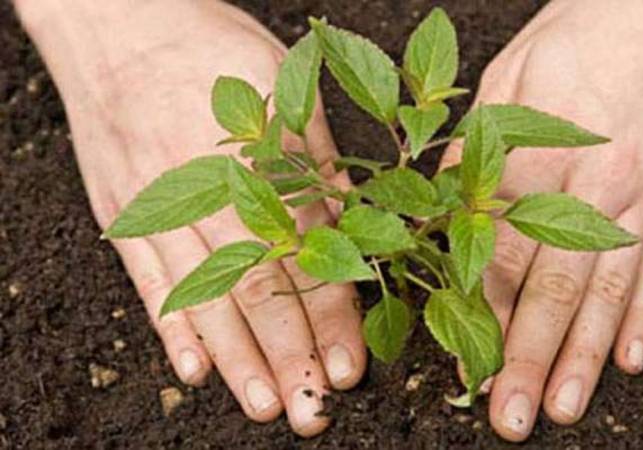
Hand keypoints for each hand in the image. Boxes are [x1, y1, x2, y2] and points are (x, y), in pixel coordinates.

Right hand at [16, 0, 363, 435]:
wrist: (118, 22)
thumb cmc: (210, 48)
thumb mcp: (283, 88)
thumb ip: (318, 165)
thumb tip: (356, 227)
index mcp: (260, 160)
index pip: (307, 255)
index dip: (331, 316)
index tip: (349, 368)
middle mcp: (210, 192)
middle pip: (256, 288)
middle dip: (289, 355)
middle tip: (311, 412)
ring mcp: (160, 208)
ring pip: (204, 297)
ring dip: (236, 359)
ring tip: (263, 404)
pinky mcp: (125, 214)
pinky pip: (148, 281)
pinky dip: (170, 328)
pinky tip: (193, 370)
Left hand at [440, 0, 642, 440]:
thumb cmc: (584, 34)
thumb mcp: (506, 78)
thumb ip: (472, 153)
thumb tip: (437, 212)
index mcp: (543, 156)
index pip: (501, 253)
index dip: (478, 313)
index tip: (462, 359)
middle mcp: (599, 188)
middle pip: (555, 289)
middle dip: (528, 359)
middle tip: (512, 416)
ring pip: (607, 294)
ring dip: (580, 358)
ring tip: (562, 408)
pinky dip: (641, 319)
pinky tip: (626, 360)